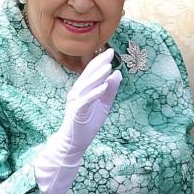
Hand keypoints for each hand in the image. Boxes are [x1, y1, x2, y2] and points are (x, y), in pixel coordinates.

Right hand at [33, 49, 121, 193]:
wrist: (75, 143)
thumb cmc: (88, 123)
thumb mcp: (104, 104)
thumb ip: (110, 90)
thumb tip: (118, 74)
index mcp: (82, 90)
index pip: (90, 72)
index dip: (99, 61)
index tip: (109, 51)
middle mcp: (76, 93)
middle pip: (88, 75)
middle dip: (98, 64)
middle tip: (109, 53)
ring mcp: (76, 102)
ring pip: (86, 86)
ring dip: (97, 76)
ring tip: (107, 67)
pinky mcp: (77, 112)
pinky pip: (86, 101)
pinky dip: (94, 93)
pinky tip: (103, 87)